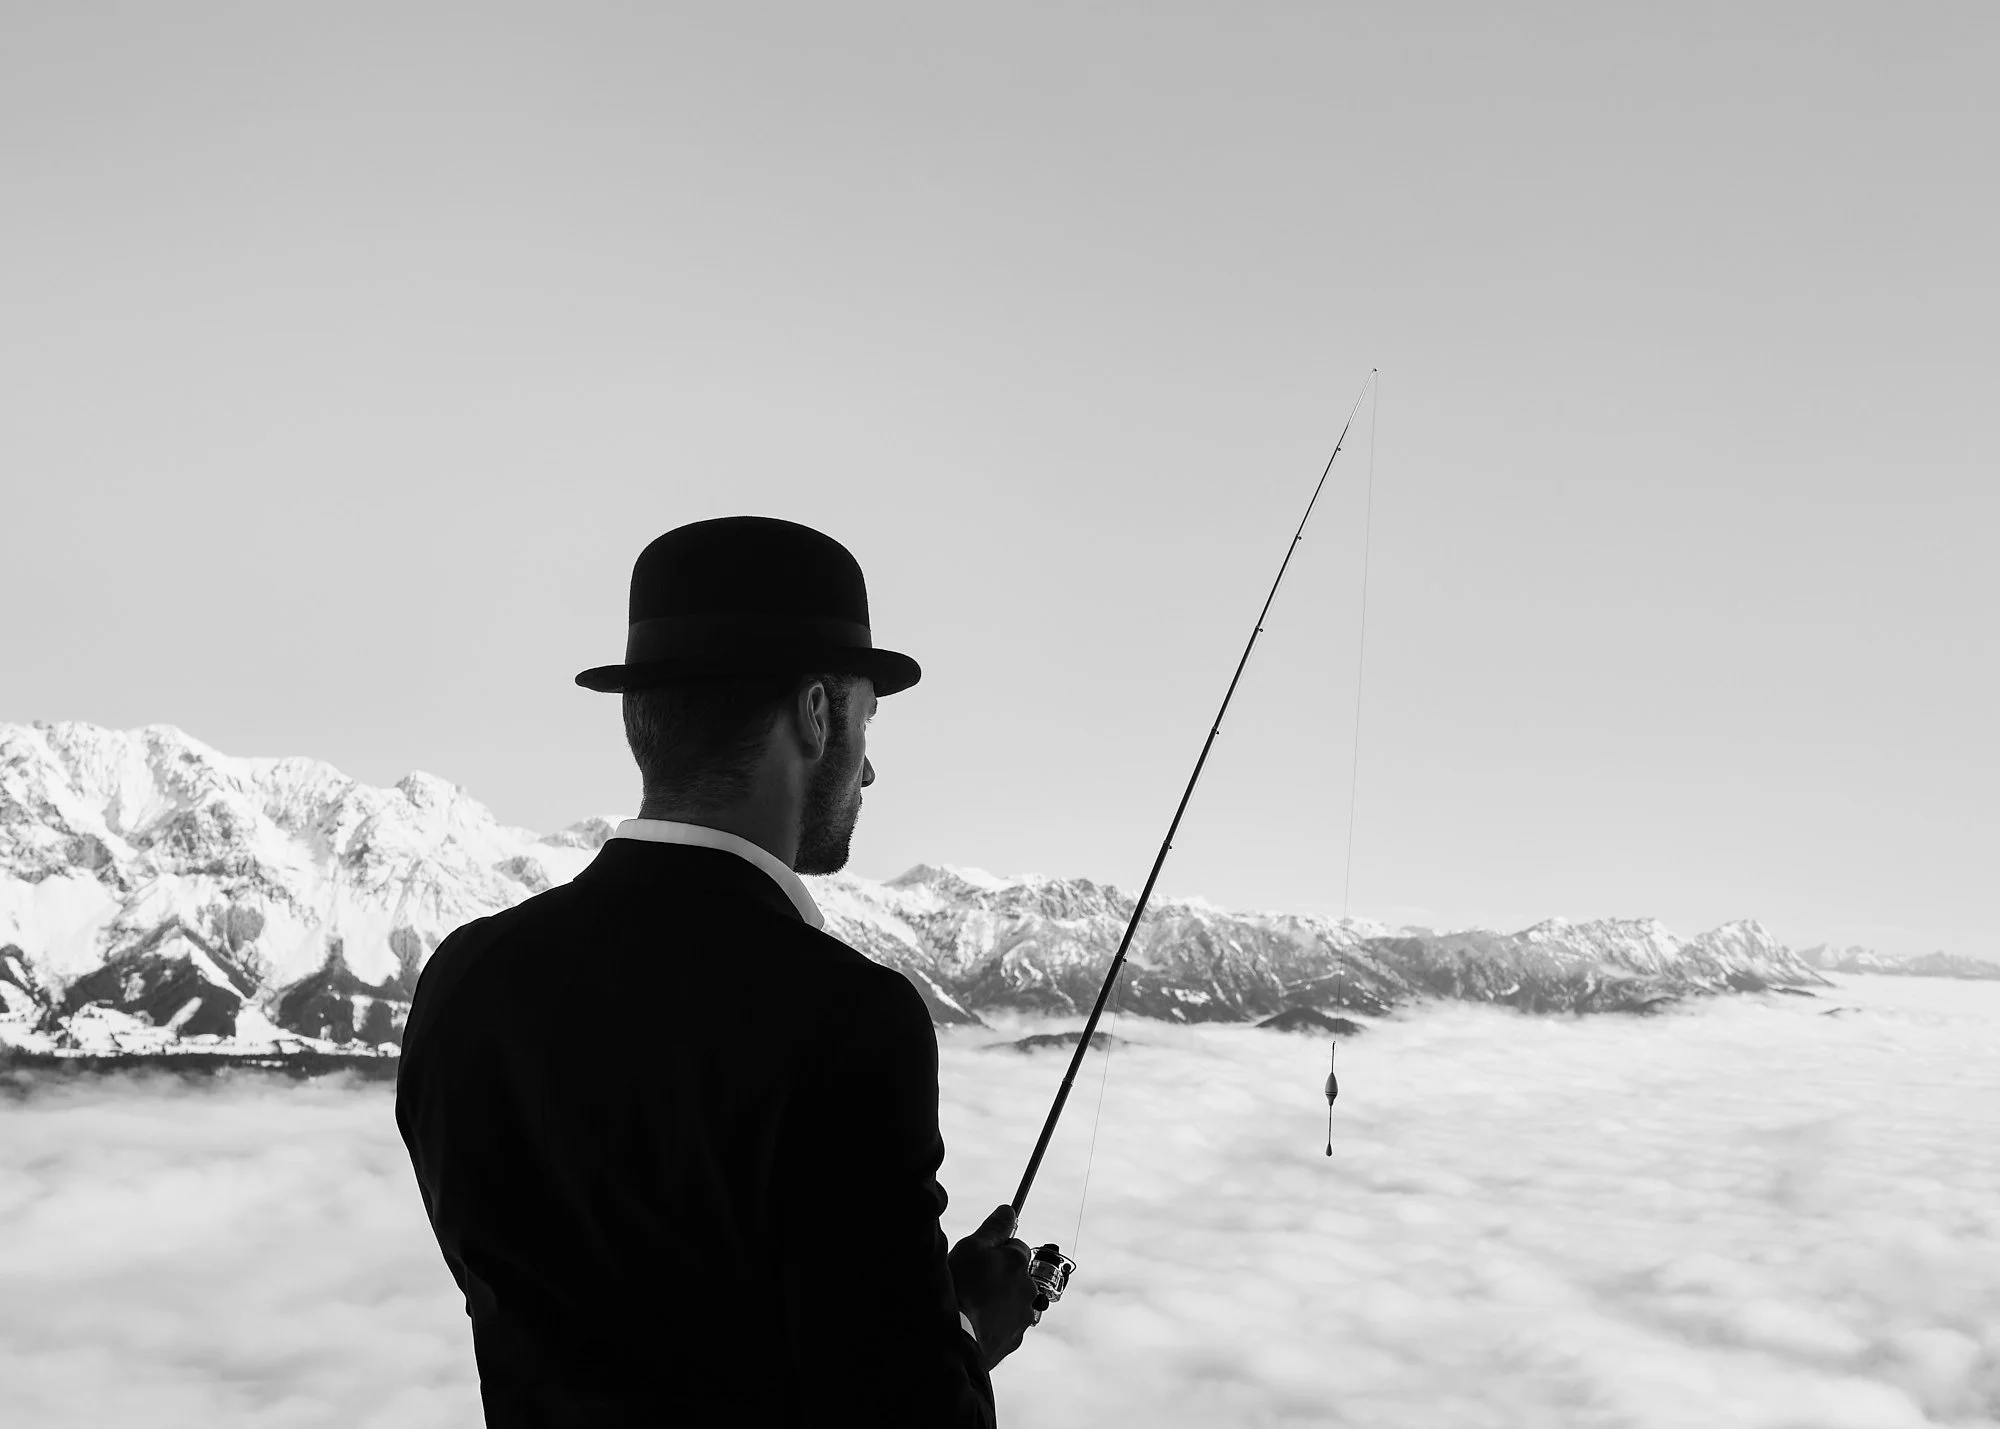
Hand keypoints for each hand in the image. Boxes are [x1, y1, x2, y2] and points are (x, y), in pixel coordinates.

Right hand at [947, 1203, 1040, 1370]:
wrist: (954, 1340)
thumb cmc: (960, 1288)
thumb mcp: (970, 1248)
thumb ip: (994, 1228)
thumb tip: (1009, 1210)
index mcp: (1019, 1261)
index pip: (1015, 1245)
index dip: (995, 1250)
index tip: (977, 1260)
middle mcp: (1028, 1287)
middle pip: (1016, 1274)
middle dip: (999, 1275)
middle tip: (972, 1282)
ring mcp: (1023, 1316)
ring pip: (1012, 1300)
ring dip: (999, 1299)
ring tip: (972, 1306)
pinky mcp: (1015, 1340)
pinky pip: (1007, 1324)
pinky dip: (995, 1322)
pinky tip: (975, 1323)